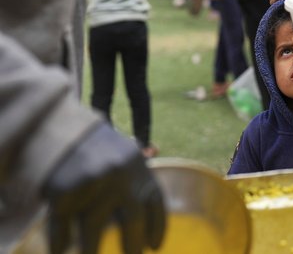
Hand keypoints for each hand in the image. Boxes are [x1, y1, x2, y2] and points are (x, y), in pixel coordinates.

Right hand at [44, 123, 165, 253]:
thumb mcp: (125, 155)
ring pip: (93, 228)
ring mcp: (93, 182)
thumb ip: (138, 179)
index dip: (157, 228)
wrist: (59, 126)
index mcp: (139, 168)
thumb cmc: (97, 146)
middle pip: (132, 222)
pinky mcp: (64, 189)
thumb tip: (149, 214)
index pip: (155, 204)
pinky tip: (61, 250)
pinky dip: (59, 242)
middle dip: (132, 246)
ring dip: (91, 250)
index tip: (154, 247)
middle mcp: (122, 176)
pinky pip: (62, 224)